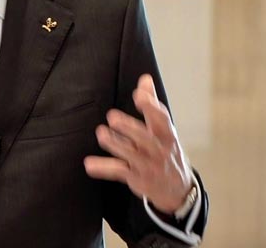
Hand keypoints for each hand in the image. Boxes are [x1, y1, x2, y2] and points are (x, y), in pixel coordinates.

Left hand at [84, 74, 193, 213]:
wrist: (177, 188)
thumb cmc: (165, 149)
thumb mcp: (162, 128)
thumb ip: (151, 103)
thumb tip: (145, 78)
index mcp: (166, 134)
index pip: (161, 119)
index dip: (151, 106)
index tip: (139, 94)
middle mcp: (158, 149)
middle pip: (145, 138)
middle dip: (130, 128)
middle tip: (112, 117)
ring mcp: (147, 165)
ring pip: (130, 155)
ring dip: (115, 144)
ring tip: (101, 133)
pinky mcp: (136, 178)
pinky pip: (119, 172)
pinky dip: (104, 168)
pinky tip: (89, 164)